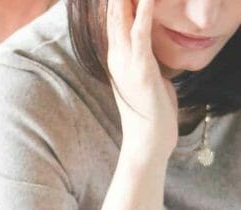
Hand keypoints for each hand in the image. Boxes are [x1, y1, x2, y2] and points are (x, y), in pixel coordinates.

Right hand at [106, 0, 178, 158]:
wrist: (147, 141)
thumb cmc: (151, 112)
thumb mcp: (147, 78)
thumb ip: (144, 59)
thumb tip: (148, 49)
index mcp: (118, 59)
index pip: (114, 21)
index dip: (115, 1)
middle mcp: (117, 58)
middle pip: (112, 16)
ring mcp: (126, 64)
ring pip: (122, 20)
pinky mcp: (140, 70)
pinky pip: (140, 34)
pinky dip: (143, 13)